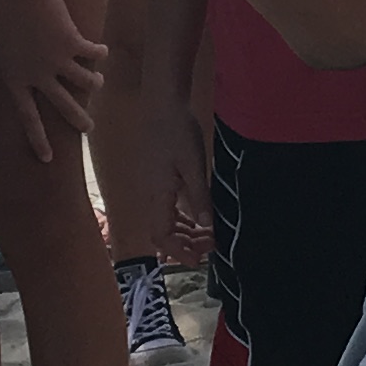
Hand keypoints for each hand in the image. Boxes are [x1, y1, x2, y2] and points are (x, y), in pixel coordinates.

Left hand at [0, 0, 104, 165]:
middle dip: (78, 121)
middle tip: (88, 129)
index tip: (46, 158)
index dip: (38, 139)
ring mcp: (58, 61)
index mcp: (15, 78)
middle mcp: (39, 75)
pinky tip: (103, 52)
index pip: (27, 117)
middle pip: (63, 107)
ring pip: (84, 83)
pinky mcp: (73, 42)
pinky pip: (92, 54)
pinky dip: (99, 53)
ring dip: (93, 85)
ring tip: (99, 84)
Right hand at [130, 90, 216, 264]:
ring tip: (209, 235)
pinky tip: (199, 220)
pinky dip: (183, 219)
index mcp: (158, 195)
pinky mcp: (158, 181)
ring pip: (166, 222)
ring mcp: (154, 188)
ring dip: (186, 233)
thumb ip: (200, 198)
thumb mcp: (194, 166)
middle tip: (213, 245)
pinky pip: (168, 209)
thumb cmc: (177, 132)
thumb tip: (207, 227)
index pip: (161, 235)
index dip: (178, 252)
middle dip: (186, 245)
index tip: (198, 260)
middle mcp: (152, 196)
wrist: (162, 105)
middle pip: (163, 233)